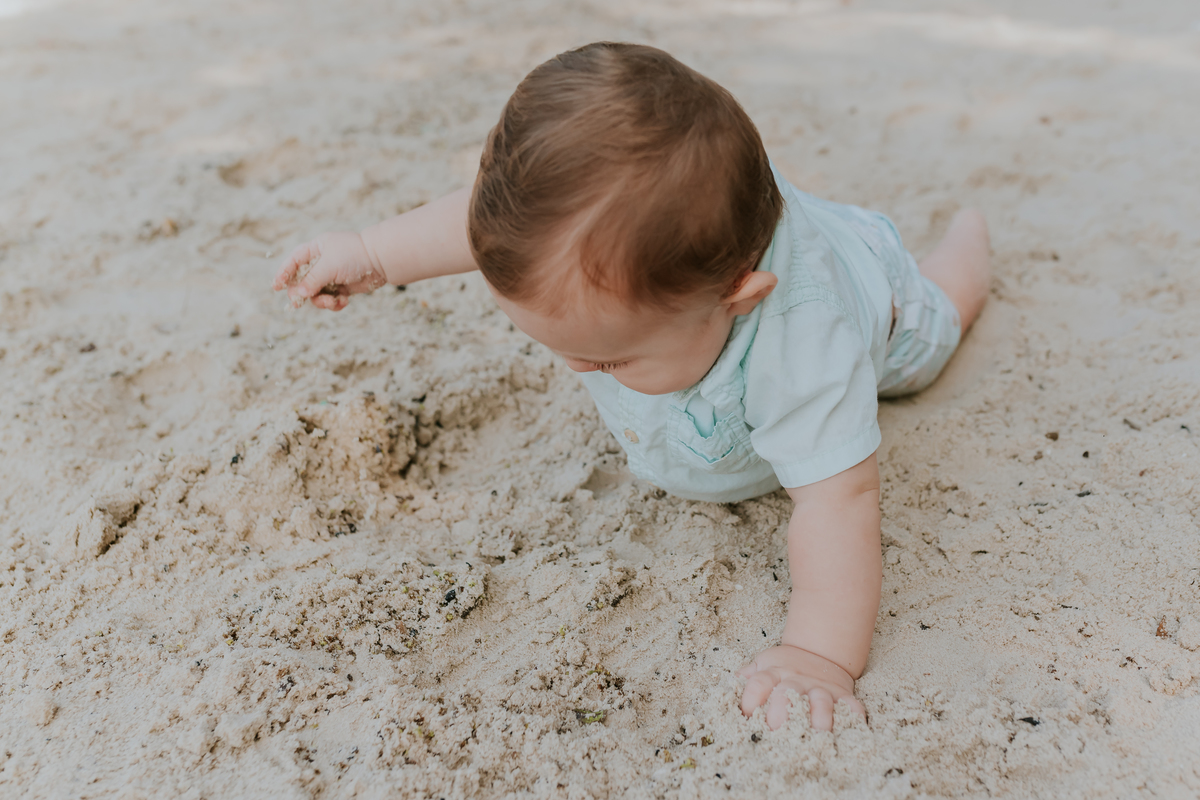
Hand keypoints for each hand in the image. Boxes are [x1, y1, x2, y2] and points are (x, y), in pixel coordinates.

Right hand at [272, 231, 387, 310]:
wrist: (382, 262)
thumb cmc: (354, 257)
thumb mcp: (329, 266)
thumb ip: (312, 280)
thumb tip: (299, 295)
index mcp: (316, 249)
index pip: (294, 261)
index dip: (284, 273)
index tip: (276, 286)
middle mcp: (322, 262)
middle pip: (303, 282)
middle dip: (303, 293)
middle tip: (299, 303)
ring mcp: (332, 276)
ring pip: (316, 294)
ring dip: (322, 301)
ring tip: (333, 302)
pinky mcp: (343, 288)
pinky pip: (331, 300)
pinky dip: (335, 304)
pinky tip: (344, 302)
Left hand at [738, 644, 865, 731]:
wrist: (819, 650)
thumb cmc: (784, 665)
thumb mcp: (762, 664)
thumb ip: (746, 678)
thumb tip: (726, 691)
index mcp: (773, 673)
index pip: (757, 685)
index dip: (749, 701)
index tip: (746, 718)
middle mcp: (796, 680)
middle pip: (786, 694)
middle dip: (780, 714)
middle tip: (776, 733)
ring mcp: (820, 687)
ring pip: (820, 702)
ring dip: (818, 718)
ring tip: (816, 736)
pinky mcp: (842, 695)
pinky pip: (851, 706)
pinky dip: (853, 717)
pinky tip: (851, 728)